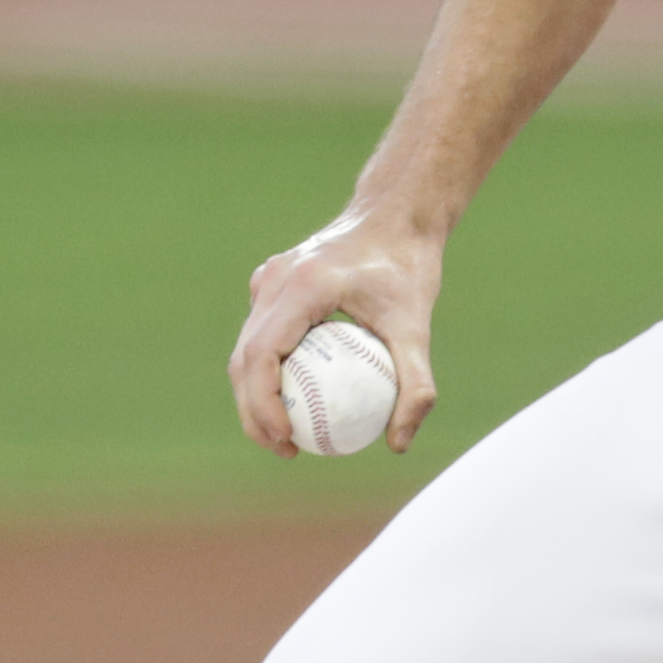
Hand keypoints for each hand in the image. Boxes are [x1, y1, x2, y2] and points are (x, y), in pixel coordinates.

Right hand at [228, 202, 445, 459]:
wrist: (395, 214)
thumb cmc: (407, 266)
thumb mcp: (418, 326)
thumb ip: (415, 384)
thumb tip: (400, 443)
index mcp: (301, 285)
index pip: (262, 354)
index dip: (264, 404)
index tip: (289, 438)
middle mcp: (274, 280)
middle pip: (243, 357)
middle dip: (253, 412)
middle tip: (287, 448)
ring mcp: (268, 279)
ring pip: (245, 347)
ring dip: (256, 395)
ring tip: (288, 435)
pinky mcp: (272, 283)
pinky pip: (260, 335)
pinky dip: (269, 371)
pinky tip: (298, 402)